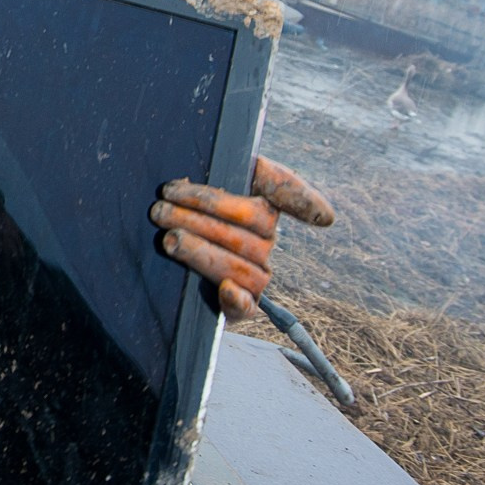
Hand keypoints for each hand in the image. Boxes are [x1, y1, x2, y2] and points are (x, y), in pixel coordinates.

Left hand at [150, 156, 334, 322]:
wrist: (157, 217)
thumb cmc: (193, 195)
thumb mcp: (230, 176)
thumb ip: (278, 185)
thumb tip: (328, 219)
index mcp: (263, 214)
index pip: (279, 203)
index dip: (299, 201)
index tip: (318, 210)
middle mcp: (262, 248)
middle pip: (244, 237)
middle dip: (199, 220)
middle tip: (160, 209)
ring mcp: (251, 278)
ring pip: (239, 269)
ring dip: (202, 252)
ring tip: (169, 237)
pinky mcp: (235, 306)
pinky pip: (245, 309)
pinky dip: (236, 300)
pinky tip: (223, 288)